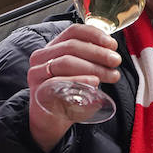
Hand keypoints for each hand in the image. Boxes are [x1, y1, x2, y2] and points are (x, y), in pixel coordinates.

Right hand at [27, 23, 122, 149]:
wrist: (49, 120)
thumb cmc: (67, 93)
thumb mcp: (81, 73)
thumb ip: (91, 61)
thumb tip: (113, 54)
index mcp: (54, 47)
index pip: (73, 31)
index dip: (94, 34)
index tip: (112, 45)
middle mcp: (42, 56)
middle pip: (71, 46)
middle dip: (98, 53)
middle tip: (116, 61)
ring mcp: (37, 73)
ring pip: (65, 61)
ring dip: (93, 67)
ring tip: (111, 75)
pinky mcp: (38, 91)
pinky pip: (57, 81)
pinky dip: (79, 79)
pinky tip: (94, 82)